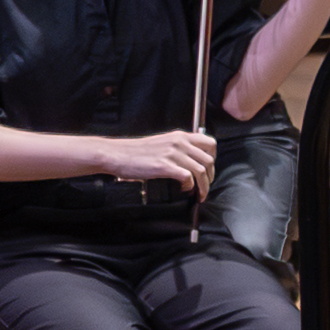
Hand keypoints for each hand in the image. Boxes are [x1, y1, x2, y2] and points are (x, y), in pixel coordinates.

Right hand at [102, 129, 216, 191]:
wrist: (116, 154)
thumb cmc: (136, 152)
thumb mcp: (162, 142)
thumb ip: (177, 148)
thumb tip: (191, 162)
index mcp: (180, 136)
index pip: (210, 143)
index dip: (213, 158)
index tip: (209, 169)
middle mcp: (179, 143)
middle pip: (209, 160)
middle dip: (210, 176)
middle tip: (205, 186)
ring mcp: (172, 154)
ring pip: (201, 171)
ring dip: (203, 186)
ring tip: (199, 193)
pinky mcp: (164, 166)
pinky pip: (188, 177)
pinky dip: (190, 186)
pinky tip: (184, 189)